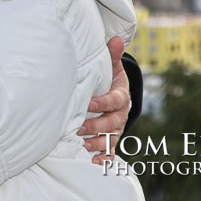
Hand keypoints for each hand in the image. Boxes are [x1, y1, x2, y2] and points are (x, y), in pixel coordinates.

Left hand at [78, 36, 130, 163]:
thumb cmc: (110, 80)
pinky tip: (95, 162)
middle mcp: (121, 115)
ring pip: (111, 138)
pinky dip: (105, 157)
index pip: (115, 101)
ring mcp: (117, 128)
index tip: (90, 104)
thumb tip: (115, 38)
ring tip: (84, 145)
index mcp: (121, 97)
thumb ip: (112, 55)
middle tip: (80, 127)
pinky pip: (111, 150)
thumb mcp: (112, 68)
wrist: (116, 95)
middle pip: (112, 122)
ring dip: (98, 142)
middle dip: (97, 125)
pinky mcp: (112, 139)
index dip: (104, 102)